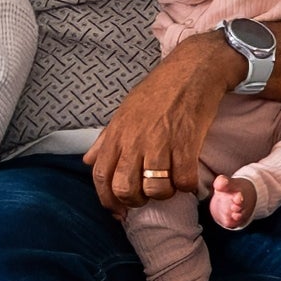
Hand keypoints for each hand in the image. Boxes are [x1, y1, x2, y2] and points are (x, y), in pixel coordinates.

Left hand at [85, 37, 242, 213]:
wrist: (192, 69)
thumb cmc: (158, 90)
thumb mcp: (124, 111)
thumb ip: (105, 139)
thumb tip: (87, 160)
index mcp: (117, 133)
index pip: (100, 175)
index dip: (107, 200)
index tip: (117, 211)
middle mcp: (135, 139)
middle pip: (125, 188)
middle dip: (135, 201)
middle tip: (147, 196)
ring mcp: (161, 142)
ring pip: (155, 189)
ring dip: (164, 194)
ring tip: (170, 184)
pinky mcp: (186, 142)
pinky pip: (184, 180)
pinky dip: (187, 186)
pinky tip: (188, 178)